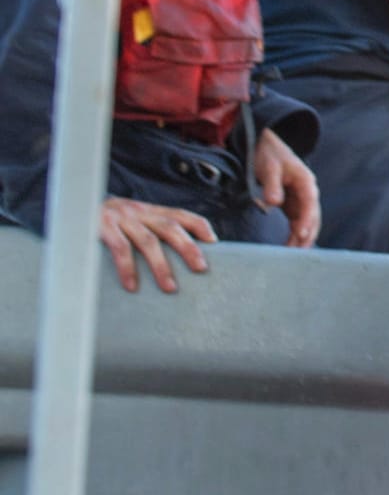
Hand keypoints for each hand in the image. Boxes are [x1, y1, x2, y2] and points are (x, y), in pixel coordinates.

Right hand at [98, 196, 214, 293]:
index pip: (180, 214)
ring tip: (170, 288)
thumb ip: (151, 232)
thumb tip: (176, 258)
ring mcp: (120, 218)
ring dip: (161, 266)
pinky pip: (119, 248)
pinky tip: (132, 286)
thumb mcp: (131, 221)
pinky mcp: (101, 226)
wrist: (69, 206)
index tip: (213, 241)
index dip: (198, 225)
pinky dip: (127, 268)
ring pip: (148, 241)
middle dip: (188, 248)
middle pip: (170, 228)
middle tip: (201, 268)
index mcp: (149, 211)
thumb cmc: (106, 222)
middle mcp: (138, 212)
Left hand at [251, 128, 318, 246]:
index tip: (301, 233)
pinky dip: (295, 234)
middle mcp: (308, 193)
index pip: (310, 204)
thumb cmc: (269, 154)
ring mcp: (301, 200)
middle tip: (296, 252)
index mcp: (306, 182)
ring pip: (307, 222)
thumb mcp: (269, 166)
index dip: (307, 219)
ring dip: (302, 238)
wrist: (266, 145)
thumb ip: (272, 185)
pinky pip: (298, 222)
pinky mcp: (292, 205)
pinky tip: (290, 246)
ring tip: (293, 255)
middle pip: (313, 217)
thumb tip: (273, 203)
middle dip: (307, 235)